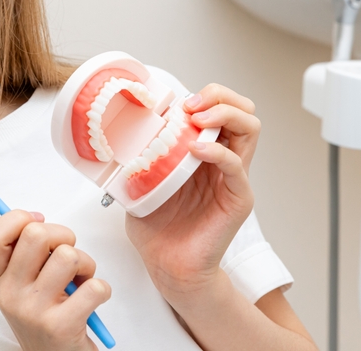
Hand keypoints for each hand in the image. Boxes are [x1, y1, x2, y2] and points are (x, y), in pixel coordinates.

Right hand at [0, 210, 110, 350]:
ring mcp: (33, 311)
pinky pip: (94, 286)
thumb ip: (23, 252)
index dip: (16, 219)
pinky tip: (92, 300)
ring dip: (85, 263)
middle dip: (62, 235)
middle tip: (66, 254)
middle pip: (35, 234)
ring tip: (80, 280)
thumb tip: (36, 218)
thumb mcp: (21, 285)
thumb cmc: (43, 317)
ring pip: (69, 256)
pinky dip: (101, 289)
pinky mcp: (61, 326)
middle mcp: (10, 295)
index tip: (37, 222)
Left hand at [124, 83, 258, 297]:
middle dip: (220, 97)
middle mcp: (223, 159)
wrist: (167, 264)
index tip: (178, 100)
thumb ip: (135, 155)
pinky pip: (237, 166)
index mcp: (202, 151)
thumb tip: (110, 133)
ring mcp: (233, 177)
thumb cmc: (156, 226)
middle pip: (242, 111)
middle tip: (192, 104)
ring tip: (198, 118)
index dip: (205, 96)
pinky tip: (197, 150)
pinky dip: (218, 152)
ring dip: (225, 114)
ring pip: (250, 129)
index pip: (219, 108)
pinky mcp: (237, 197)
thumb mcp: (138, 180)